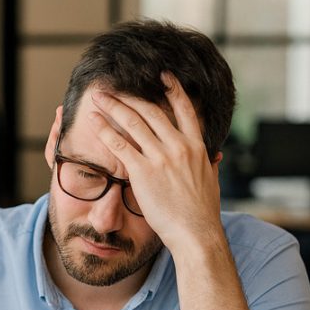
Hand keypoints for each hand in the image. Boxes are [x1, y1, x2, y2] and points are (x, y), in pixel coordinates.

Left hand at [88, 72, 222, 250]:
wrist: (196, 233)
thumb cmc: (203, 212)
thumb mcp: (212, 181)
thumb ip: (210, 163)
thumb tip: (215, 154)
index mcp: (197, 146)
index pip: (185, 109)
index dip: (173, 89)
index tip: (162, 76)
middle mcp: (179, 146)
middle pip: (151, 110)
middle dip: (130, 95)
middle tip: (114, 85)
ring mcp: (161, 157)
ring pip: (133, 121)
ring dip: (113, 106)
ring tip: (98, 97)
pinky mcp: (143, 172)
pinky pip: (119, 145)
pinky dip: (104, 130)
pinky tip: (93, 121)